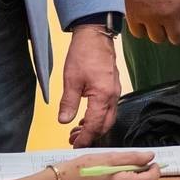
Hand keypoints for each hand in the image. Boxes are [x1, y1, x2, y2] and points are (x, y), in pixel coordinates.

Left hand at [60, 26, 120, 147]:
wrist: (95, 35)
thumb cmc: (84, 53)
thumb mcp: (71, 79)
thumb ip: (69, 103)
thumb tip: (64, 121)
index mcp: (103, 96)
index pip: (95, 125)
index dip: (85, 138)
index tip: (75, 145)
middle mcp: (113, 96)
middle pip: (106, 125)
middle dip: (91, 135)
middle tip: (75, 140)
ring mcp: (115, 91)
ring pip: (109, 117)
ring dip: (95, 127)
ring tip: (78, 130)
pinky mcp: (113, 86)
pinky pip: (109, 108)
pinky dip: (99, 116)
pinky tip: (86, 116)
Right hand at [119, 0, 179, 45]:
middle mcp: (169, 14)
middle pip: (177, 38)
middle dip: (179, 31)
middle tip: (176, 22)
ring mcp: (149, 16)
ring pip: (158, 38)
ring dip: (161, 31)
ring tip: (160, 21)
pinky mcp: (133, 15)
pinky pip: (139, 33)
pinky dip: (143, 29)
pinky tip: (146, 19)